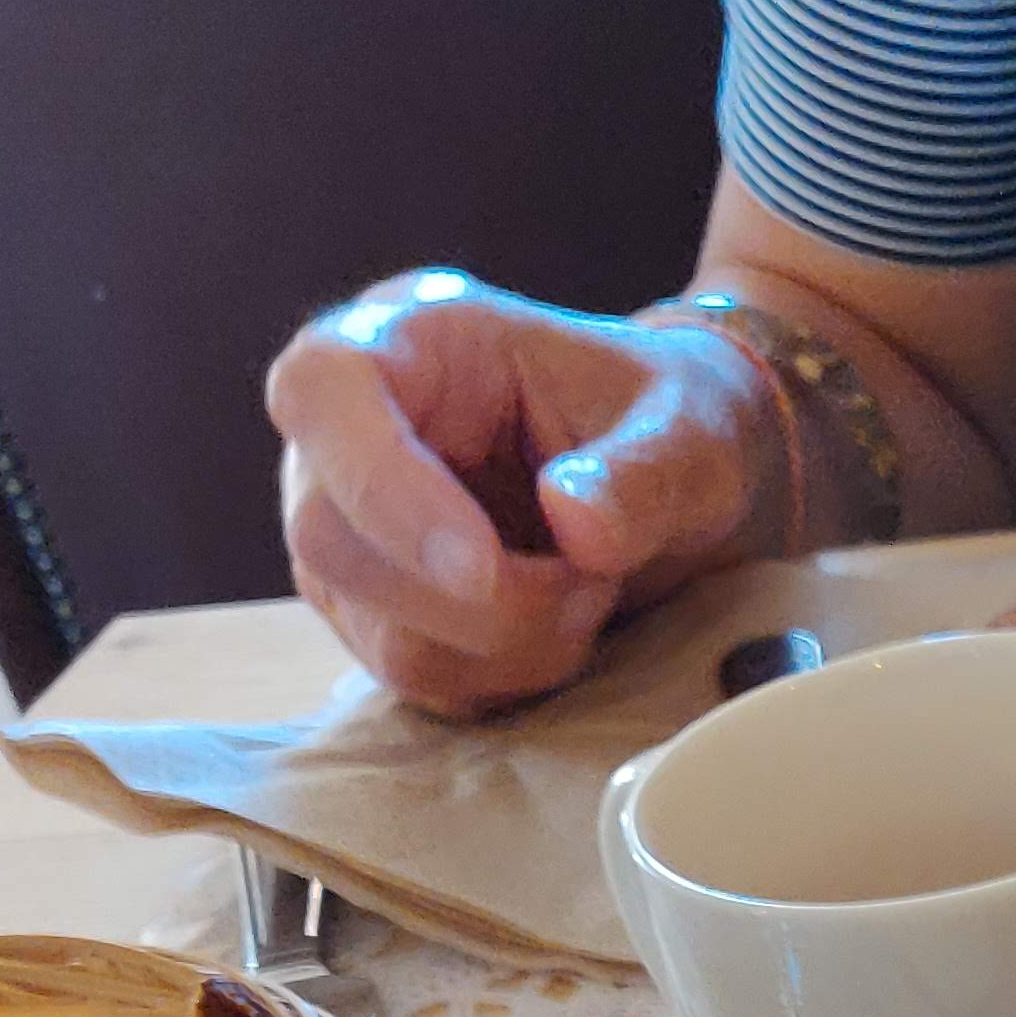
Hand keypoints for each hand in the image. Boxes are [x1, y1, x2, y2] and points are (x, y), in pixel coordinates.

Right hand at [268, 270, 789, 713]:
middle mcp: (345, 431)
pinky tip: (560, 625)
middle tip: (592, 579)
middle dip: (481, 600)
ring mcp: (346, 529)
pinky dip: (506, 675)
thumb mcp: (691, 429)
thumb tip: (574, 522)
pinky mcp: (373, 611)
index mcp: (407, 337)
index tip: (486, 567)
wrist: (673, 468)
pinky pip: (417, 680)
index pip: (323, 392)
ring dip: (509, 645)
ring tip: (588, 590)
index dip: (386, 490)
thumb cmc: (666, 417)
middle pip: (331, 540)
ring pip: (382, 632)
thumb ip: (644, 472)